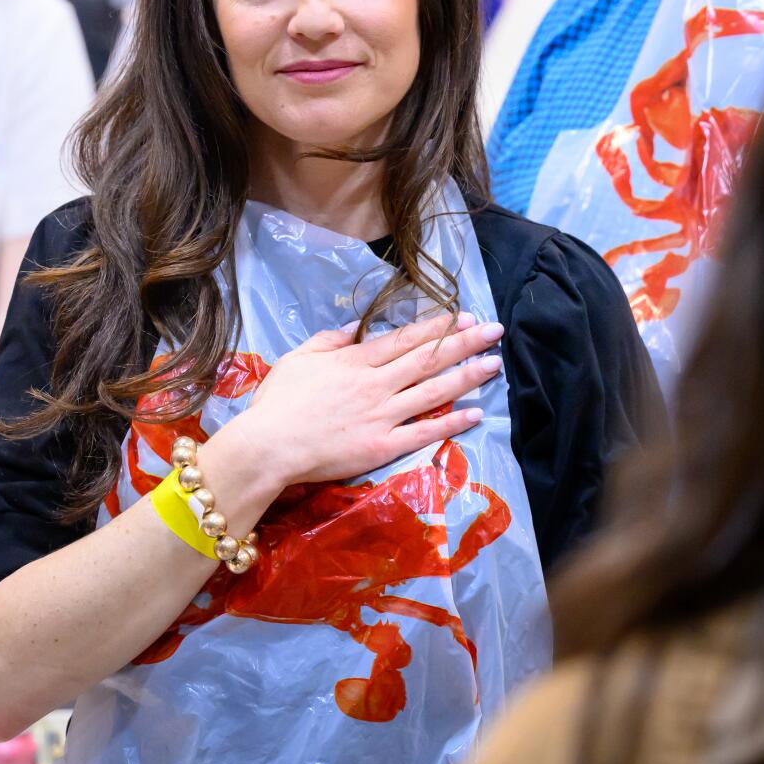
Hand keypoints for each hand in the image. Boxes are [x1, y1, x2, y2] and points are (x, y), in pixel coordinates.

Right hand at [213, 311, 503, 495]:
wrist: (268, 446)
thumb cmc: (277, 402)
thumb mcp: (298, 358)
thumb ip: (329, 340)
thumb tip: (356, 327)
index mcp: (355, 361)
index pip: (405, 339)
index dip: (437, 327)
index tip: (463, 316)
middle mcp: (376, 384)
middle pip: (428, 360)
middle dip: (464, 343)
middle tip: (494, 331)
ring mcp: (383, 416)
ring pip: (434, 391)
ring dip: (467, 376)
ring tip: (495, 364)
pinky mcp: (383, 447)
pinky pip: (424, 433)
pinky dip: (452, 423)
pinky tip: (477, 413)